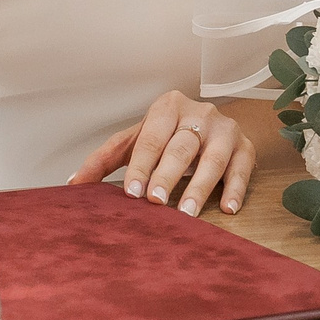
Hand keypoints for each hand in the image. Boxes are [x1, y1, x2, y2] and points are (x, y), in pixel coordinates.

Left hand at [67, 89, 254, 214]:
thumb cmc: (168, 134)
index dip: (141, 166)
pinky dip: (234, 189)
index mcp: (167, 107)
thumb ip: (106, 158)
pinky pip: (242, 169)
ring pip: (212, 159)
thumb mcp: (137, 140)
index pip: (151, 138)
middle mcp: (199, 114)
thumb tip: (73, 184)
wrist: (213, 123)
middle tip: (155, 201)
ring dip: (199, 187)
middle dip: (167, 175)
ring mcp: (225, 130)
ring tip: (186, 212)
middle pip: (181, 147)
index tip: (132, 193)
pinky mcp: (246, 148)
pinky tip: (226, 208)